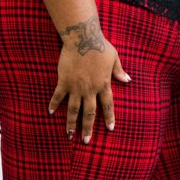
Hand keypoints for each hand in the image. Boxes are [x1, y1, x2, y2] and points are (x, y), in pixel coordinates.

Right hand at [49, 17, 130, 142]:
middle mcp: (90, 89)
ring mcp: (76, 87)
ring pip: (73, 110)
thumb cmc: (100, 46)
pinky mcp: (64, 82)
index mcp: (103, 84)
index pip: (108, 105)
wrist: (82, 38)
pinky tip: (51, 113)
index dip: (109, 117)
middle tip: (86, 141)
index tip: (110, 129)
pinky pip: (58, 96)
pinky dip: (54, 105)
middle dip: (88, 128)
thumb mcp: (114, 58)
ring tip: (69, 135)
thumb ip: (119, 71)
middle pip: (89, 113)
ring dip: (71, 123)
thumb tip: (128, 80)